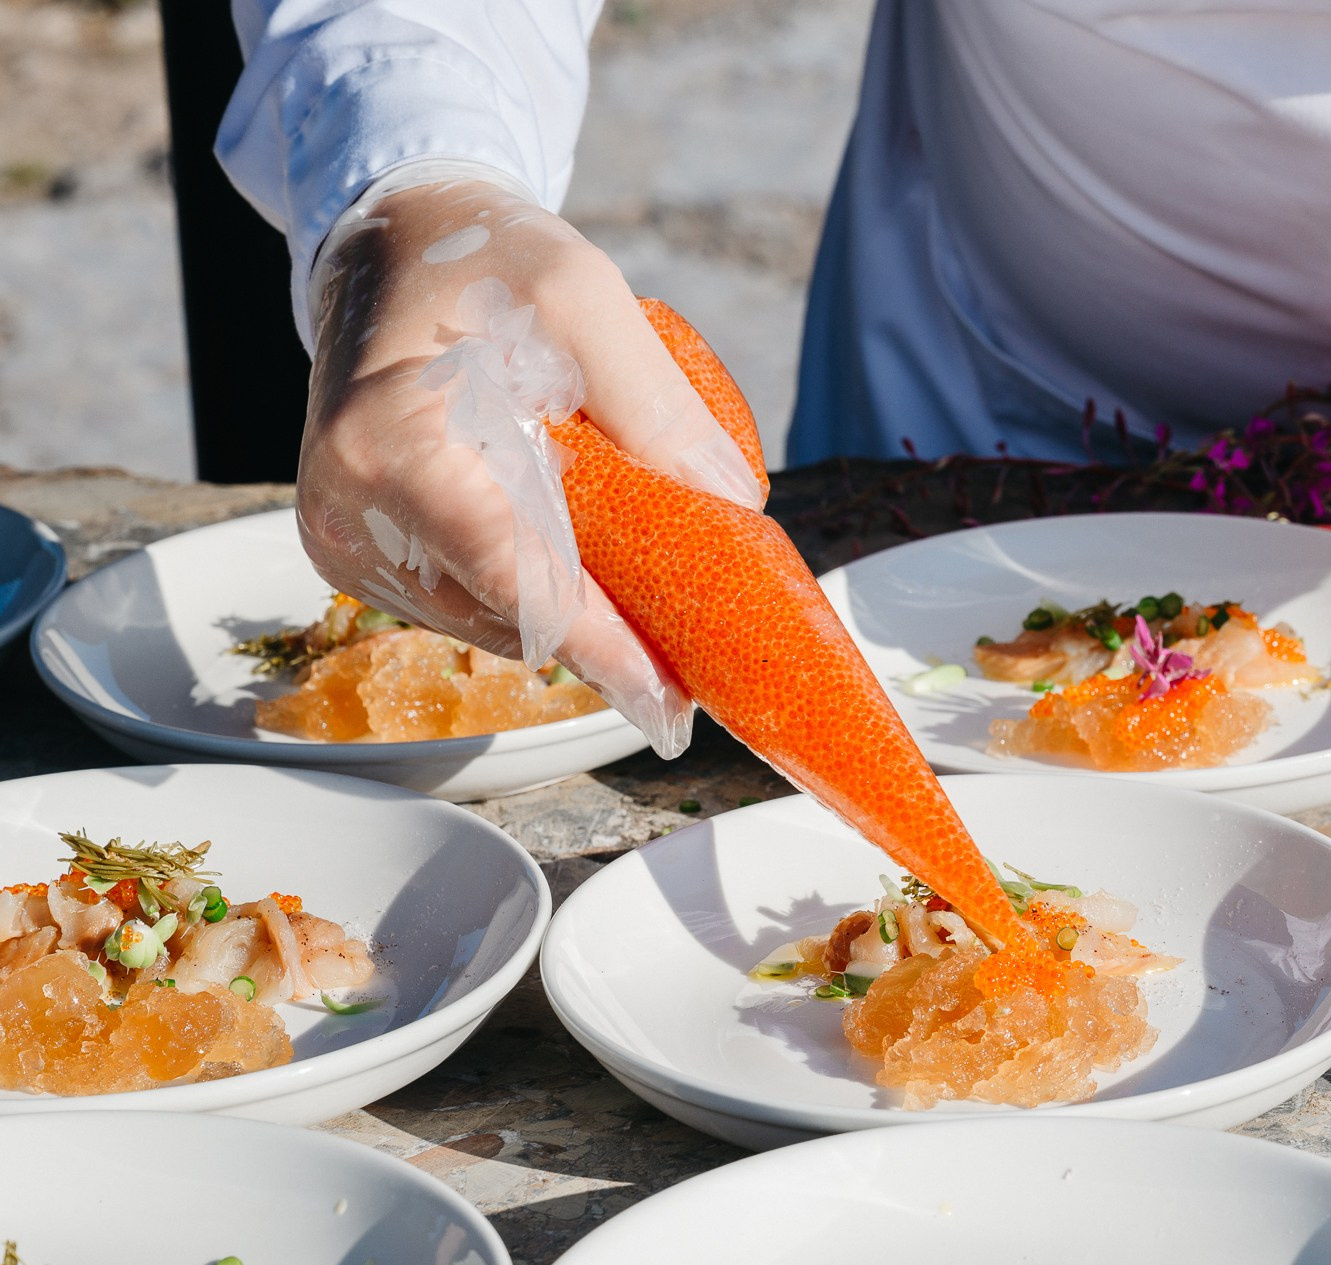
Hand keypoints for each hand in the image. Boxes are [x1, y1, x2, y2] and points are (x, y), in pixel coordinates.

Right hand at [297, 177, 766, 755]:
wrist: (389, 245)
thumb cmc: (482, 258)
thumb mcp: (585, 298)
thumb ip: (657, 405)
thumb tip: (735, 507)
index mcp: (389, 439)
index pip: (510, 572)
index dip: (599, 645)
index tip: (669, 702)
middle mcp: (345, 505)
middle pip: (506, 612)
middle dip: (607, 638)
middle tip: (696, 653)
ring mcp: (343, 539)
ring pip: (492, 618)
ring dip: (575, 615)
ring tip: (647, 589)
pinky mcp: (355, 553)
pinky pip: (468, 600)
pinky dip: (535, 593)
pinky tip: (584, 563)